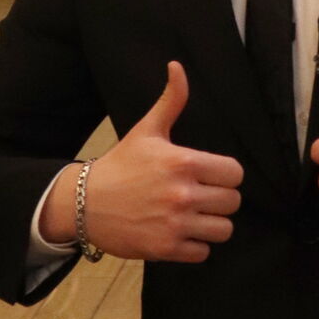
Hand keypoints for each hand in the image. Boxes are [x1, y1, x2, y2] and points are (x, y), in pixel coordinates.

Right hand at [40, 62, 241, 262]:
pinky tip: (179, 232)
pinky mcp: (165, 248)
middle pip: (232, 202)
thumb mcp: (147, 130)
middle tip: (201, 197)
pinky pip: (203, 252)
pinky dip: (195, 246)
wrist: (83, 203)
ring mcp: (175, 223)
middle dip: (220, 200)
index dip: (226, 175)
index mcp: (184, 162)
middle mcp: (182, 194)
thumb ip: (171, 100)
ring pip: (223, 230)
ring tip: (195, 217)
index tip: (211, 177)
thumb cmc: (120, 165)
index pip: (235, 174)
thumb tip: (177, 66)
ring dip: (211, 225)